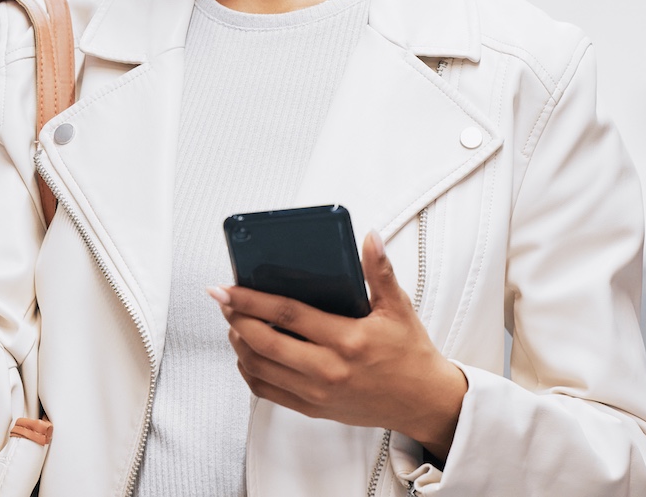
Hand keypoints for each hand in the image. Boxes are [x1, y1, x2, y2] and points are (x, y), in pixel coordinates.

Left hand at [210, 231, 466, 462]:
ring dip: (239, 343)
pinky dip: (249, 371)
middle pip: (265, 343)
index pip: (287, 314)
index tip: (227, 288)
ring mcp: (318, 393)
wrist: (423, 402)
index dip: (251, 300)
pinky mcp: (314, 408)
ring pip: (261, 368)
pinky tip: (246, 353)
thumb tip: (369, 236)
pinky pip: (268, 392)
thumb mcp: (398, 308)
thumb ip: (380, 271)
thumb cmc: (409, 352)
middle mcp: (329, 370)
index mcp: (348, 340)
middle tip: (222, 300)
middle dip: (236, 319)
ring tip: (233, 322)